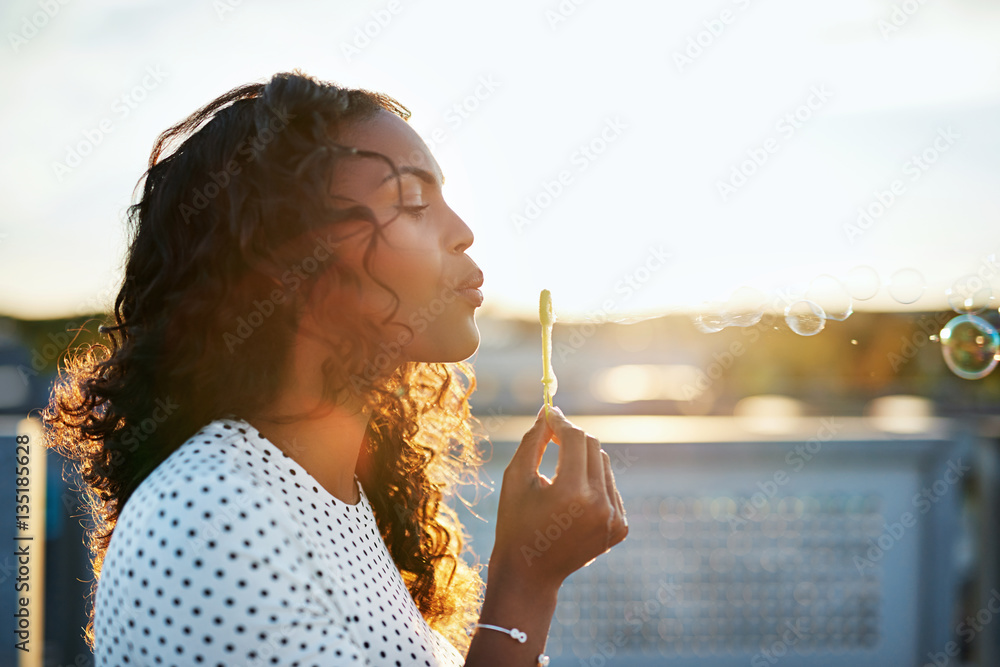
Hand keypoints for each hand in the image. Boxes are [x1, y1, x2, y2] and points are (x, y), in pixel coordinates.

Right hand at [489, 405, 627, 590]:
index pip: (576, 438)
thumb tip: (548, 411)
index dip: (561, 422)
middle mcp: (600, 505)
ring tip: (557, 474)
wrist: (530, 574)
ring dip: (582, 459)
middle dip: (572, 437)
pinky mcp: (621, 527)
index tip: (548, 413)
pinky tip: (571, 498)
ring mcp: (614, 518)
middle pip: (593, 447)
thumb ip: (534, 440)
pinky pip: (609, 488)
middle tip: (551, 434)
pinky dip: (592, 483)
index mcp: (573, 493)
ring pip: (603, 465)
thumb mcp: (516, 478)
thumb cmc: (515, 523)